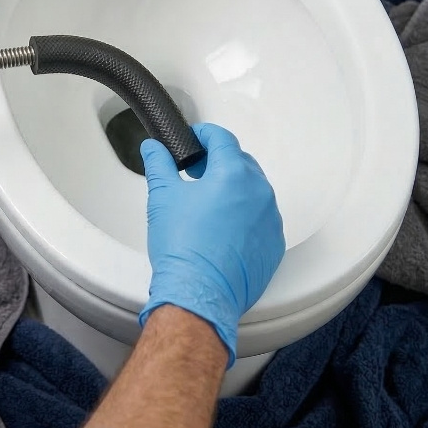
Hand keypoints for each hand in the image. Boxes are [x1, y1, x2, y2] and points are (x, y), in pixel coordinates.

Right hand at [138, 123, 284, 365]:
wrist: (200, 293)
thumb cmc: (183, 247)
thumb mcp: (163, 198)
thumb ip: (160, 164)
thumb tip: (154, 148)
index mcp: (233, 174)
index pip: (223, 139)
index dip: (205, 134)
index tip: (195, 138)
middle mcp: (259, 193)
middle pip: (242, 163)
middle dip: (220, 161)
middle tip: (197, 170)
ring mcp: (271, 220)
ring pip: (255, 192)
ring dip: (235, 189)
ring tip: (210, 202)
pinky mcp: (274, 245)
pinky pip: (262, 220)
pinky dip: (246, 216)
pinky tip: (225, 228)